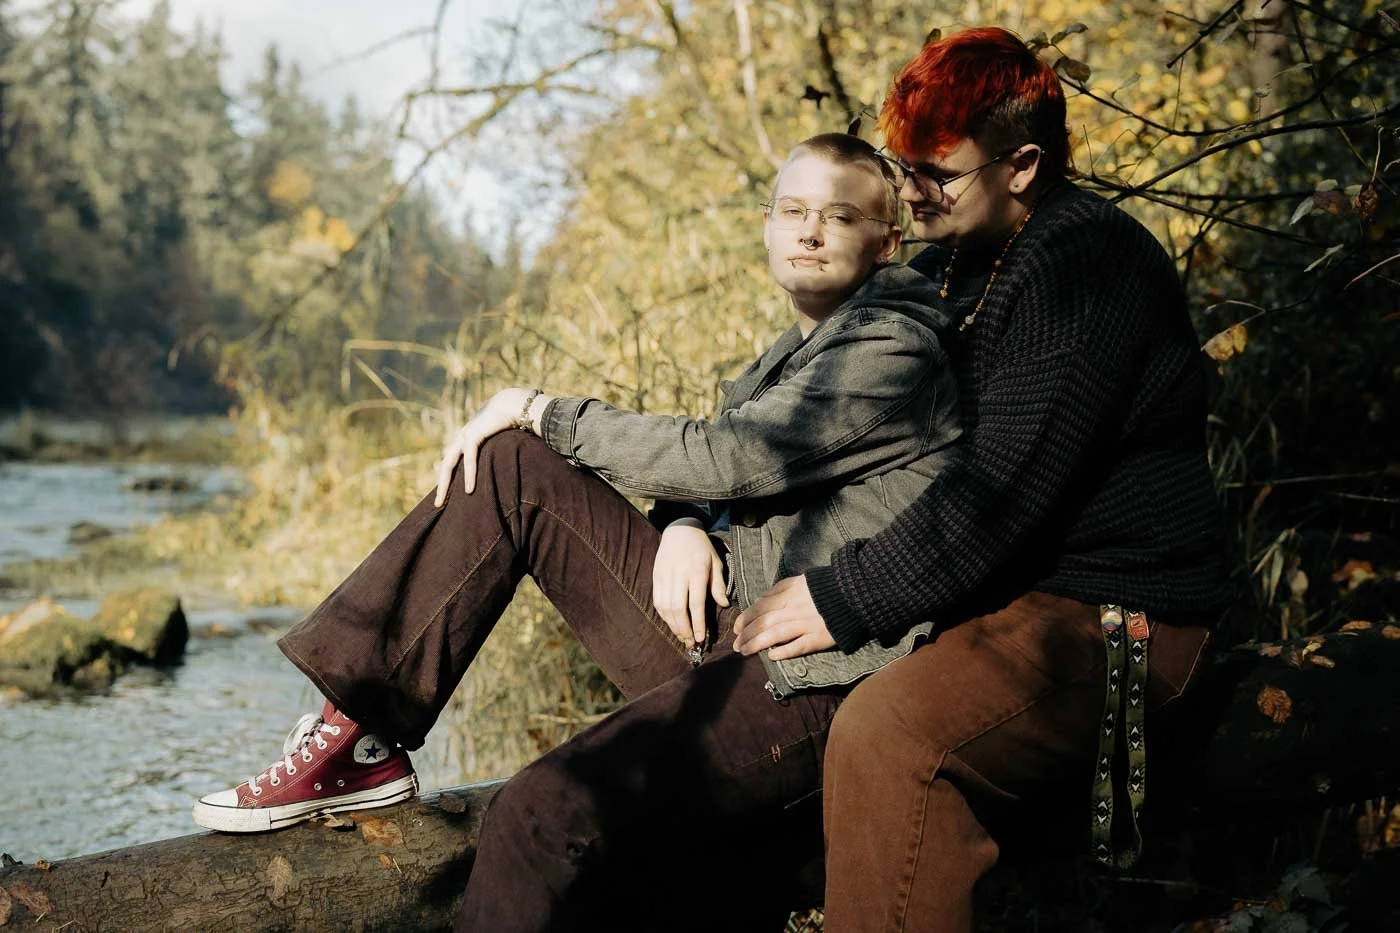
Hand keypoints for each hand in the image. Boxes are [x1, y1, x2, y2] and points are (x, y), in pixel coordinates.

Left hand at [434, 387, 534, 506]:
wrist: (515, 404)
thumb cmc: (511, 421)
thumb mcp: (499, 440)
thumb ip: (494, 451)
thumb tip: (503, 466)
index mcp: (467, 438)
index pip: (452, 461)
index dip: (448, 477)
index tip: (446, 494)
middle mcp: (462, 437)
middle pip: (446, 465)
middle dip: (441, 485)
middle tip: (437, 504)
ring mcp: (465, 435)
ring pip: (449, 463)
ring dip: (444, 484)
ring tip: (442, 501)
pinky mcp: (473, 435)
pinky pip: (469, 458)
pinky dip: (469, 474)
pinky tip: (469, 490)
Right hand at [652, 520, 728, 645]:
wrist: (679, 530)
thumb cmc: (701, 548)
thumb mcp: (715, 562)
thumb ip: (718, 584)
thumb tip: (724, 605)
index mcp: (696, 572)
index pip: (696, 603)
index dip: (697, 623)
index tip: (700, 638)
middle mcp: (679, 575)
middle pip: (678, 608)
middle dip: (683, 628)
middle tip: (690, 642)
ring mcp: (665, 576)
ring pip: (665, 607)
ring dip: (672, 625)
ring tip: (681, 636)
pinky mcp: (656, 577)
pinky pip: (657, 601)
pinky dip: (663, 615)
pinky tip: (671, 623)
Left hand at [733, 575, 834, 659]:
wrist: (854, 594)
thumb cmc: (824, 588)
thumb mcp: (800, 581)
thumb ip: (779, 590)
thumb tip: (759, 601)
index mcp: (790, 593)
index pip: (762, 606)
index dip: (746, 618)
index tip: (736, 628)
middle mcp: (796, 608)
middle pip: (765, 622)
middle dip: (747, 634)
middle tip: (736, 644)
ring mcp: (808, 624)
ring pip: (777, 635)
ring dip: (758, 644)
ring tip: (745, 652)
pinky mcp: (820, 638)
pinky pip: (799, 646)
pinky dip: (784, 651)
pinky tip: (772, 656)